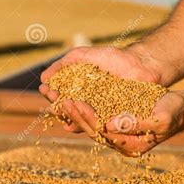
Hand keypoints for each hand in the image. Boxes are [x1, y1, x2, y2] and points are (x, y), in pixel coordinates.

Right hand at [39, 46, 161, 131]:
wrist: (139, 64)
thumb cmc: (112, 58)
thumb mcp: (84, 56)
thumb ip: (64, 64)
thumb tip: (44, 77)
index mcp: (79, 90)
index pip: (61, 95)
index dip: (52, 94)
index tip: (45, 89)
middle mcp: (87, 103)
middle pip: (69, 109)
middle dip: (59, 106)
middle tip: (53, 102)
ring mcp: (99, 112)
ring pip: (81, 119)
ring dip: (70, 117)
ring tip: (63, 113)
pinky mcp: (111, 120)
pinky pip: (97, 126)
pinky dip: (86, 126)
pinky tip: (76, 126)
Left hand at [60, 92, 183, 156]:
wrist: (180, 109)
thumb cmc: (172, 112)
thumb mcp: (159, 117)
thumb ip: (136, 123)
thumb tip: (109, 124)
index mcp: (131, 146)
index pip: (102, 133)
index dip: (87, 117)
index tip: (75, 102)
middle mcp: (121, 143)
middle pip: (92, 130)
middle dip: (75, 114)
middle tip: (60, 98)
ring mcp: (118, 134)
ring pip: (90, 124)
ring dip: (74, 111)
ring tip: (59, 97)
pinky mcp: (116, 124)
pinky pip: (96, 117)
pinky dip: (83, 108)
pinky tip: (71, 96)